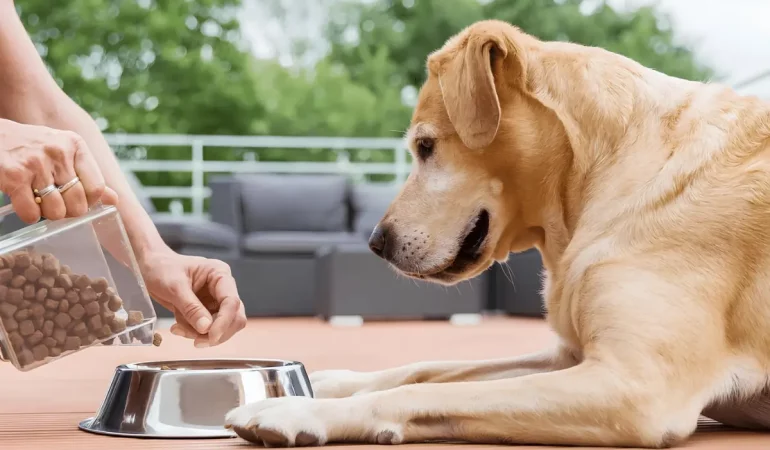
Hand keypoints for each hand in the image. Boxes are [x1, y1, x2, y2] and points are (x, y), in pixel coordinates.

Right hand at [0, 119, 117, 222]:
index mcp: (75, 145)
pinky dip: (28, 216)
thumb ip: (88, 175)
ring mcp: (36, 163)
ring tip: (38, 201)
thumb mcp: (63, 152)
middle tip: (56, 204)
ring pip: (56, 211)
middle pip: (78, 203)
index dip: (89, 202)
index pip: (97, 187)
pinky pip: (31, 213)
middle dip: (67, 211)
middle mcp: (58, 151)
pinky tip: (24, 203)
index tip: (77, 200)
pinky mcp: (14, 176)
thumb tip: (114, 200)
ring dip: (47, 214)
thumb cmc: (31, 147)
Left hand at [139, 249, 246, 346]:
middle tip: (196, 342)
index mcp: (219, 274)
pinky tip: (177, 327)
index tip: (211, 337)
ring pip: (222, 327)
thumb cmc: (161, 268)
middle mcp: (222, 288)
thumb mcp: (174, 287)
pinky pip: (207, 329)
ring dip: (202, 334)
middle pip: (234, 317)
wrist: (150, 268)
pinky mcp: (206, 311)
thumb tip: (206, 328)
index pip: (232, 301)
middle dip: (216, 332)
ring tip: (178, 329)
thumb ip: (191, 307)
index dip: (224, 322)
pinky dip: (193, 333)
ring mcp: (215, 301)